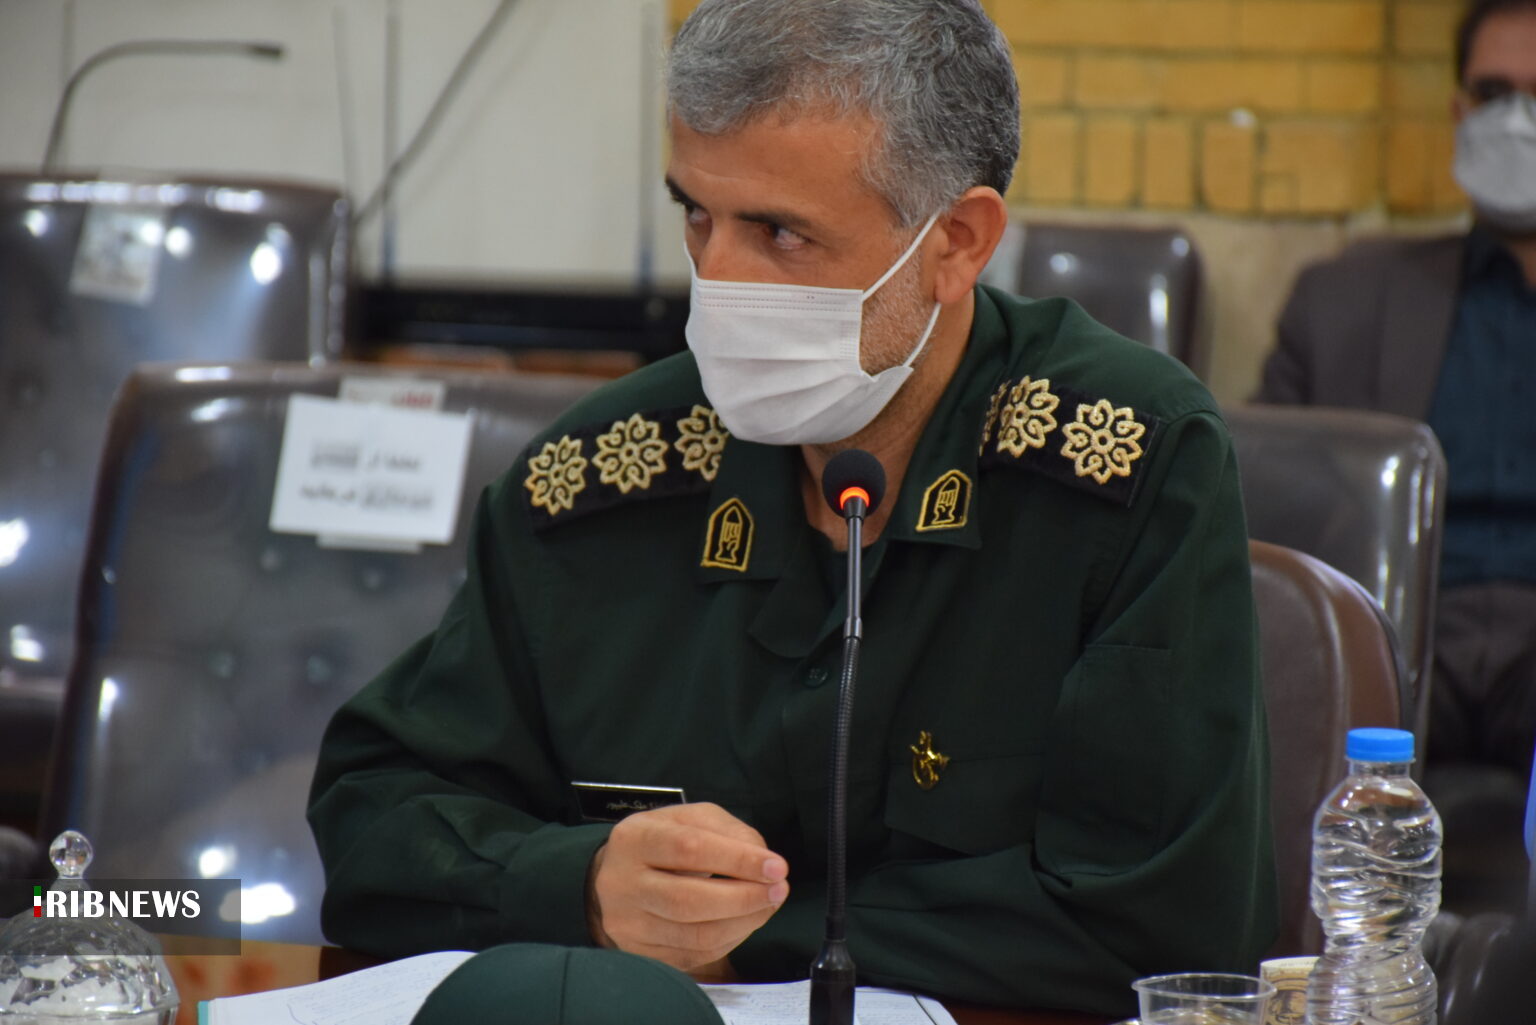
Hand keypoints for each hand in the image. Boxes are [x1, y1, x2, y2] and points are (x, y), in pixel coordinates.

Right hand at [586, 802, 789, 972]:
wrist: (618, 876)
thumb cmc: (663, 843)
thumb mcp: (691, 819)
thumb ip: (728, 831)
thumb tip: (762, 862)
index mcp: (634, 839)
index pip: (689, 849)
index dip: (738, 860)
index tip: (776, 867)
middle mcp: (622, 884)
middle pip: (689, 900)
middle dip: (745, 898)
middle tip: (778, 890)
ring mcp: (628, 925)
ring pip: (695, 936)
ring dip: (744, 923)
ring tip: (767, 905)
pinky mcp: (640, 954)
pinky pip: (694, 956)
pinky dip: (729, 940)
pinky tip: (743, 923)